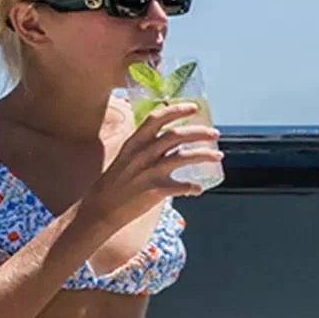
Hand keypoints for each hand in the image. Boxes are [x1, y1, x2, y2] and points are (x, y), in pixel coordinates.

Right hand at [87, 99, 220, 225]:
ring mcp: (148, 172)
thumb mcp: (126, 158)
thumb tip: (168, 141)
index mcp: (134, 144)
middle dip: (199, 132)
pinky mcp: (154, 191)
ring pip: (183, 157)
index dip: (176, 111)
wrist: (100, 209)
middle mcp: (141, 155)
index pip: (156, 119)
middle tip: (215, 133)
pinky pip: (181, 186)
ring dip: (204, 155)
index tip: (193, 108)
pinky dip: (193, 187)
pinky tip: (199, 189)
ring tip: (218, 156)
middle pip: (176, 136)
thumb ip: (144, 149)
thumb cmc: (114, 184)